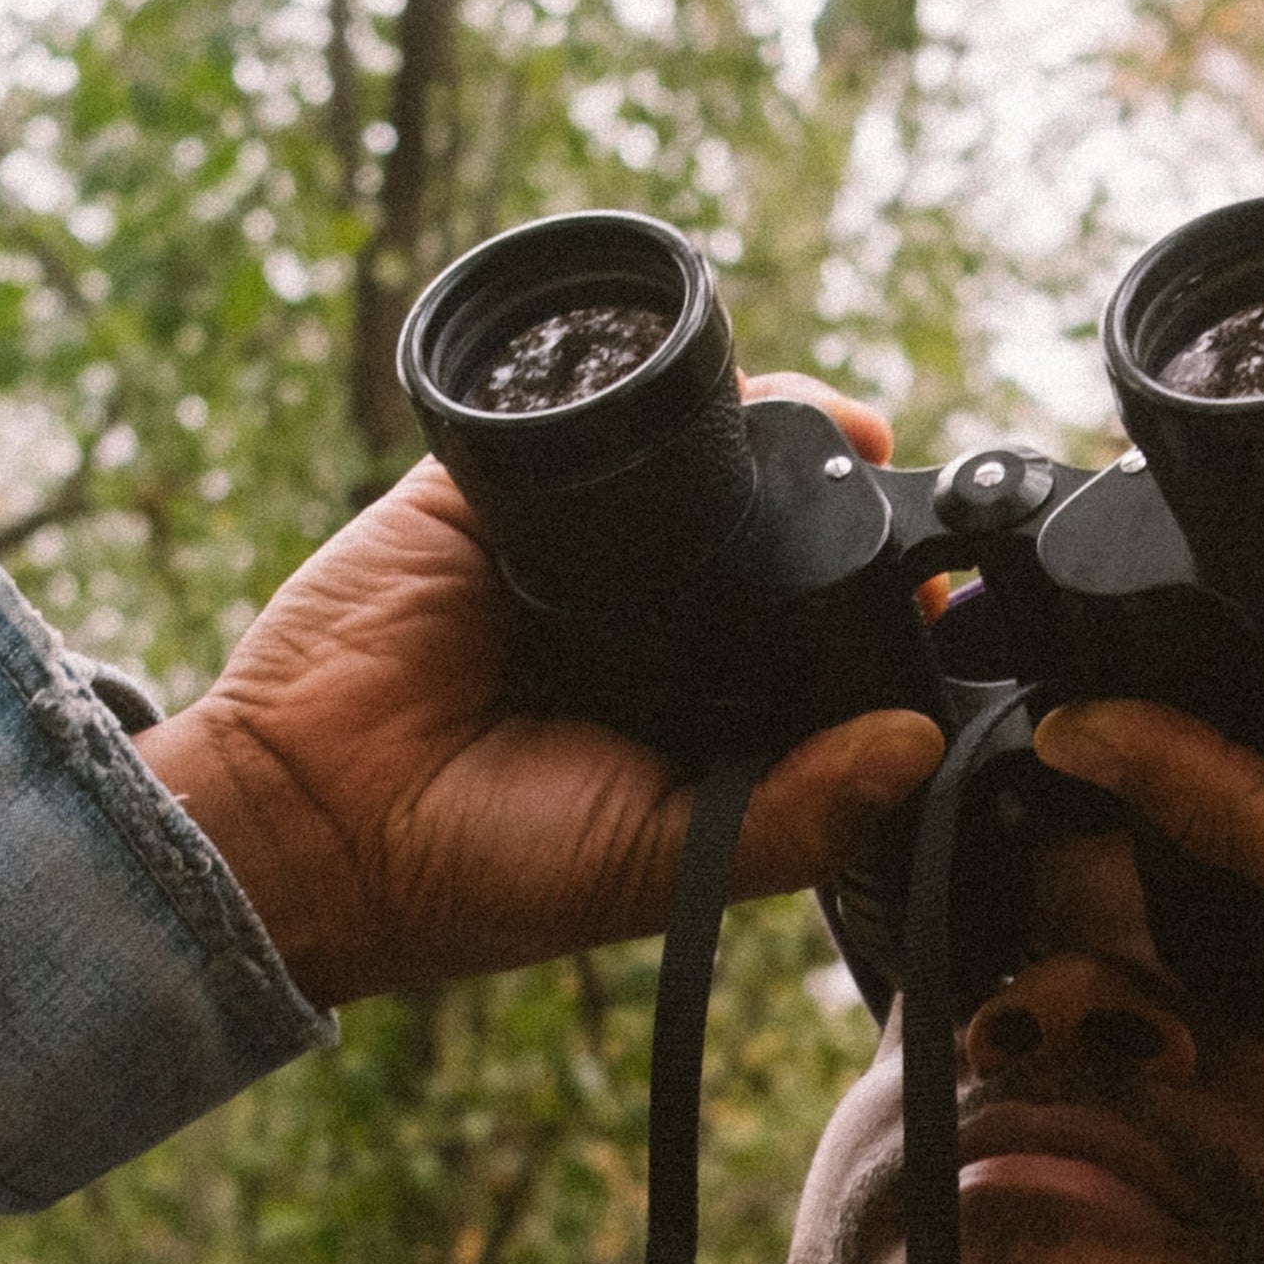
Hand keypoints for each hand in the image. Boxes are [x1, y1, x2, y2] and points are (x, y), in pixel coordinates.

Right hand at [135, 379, 944, 1003]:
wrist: (314, 827)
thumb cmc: (484, 870)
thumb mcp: (663, 861)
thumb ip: (795, 814)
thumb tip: (918, 746)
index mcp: (701, 707)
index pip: (815, 638)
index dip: (884, 610)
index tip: (950, 588)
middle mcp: (648, 622)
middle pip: (770, 533)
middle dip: (842, 503)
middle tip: (908, 486)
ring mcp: (576, 548)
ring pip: (697, 461)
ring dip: (773, 432)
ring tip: (844, 431)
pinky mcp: (495, 489)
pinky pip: (587, 419)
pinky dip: (649, 393)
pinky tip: (724, 396)